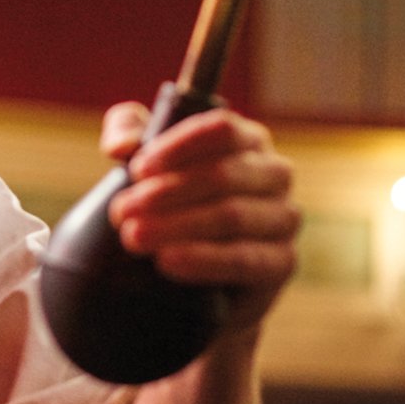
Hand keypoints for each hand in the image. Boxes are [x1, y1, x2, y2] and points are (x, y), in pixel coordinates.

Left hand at [100, 102, 300, 331]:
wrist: (193, 273)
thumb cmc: (169, 200)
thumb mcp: (146, 159)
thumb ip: (127, 132)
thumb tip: (121, 146)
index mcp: (248, 140)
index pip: (223, 130)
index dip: (179, 146)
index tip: (136, 169)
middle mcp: (274, 174)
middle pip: (224, 174)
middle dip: (167, 192)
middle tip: (121, 211)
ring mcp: (283, 218)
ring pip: (233, 216)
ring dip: (178, 226)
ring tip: (134, 237)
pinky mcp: (281, 262)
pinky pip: (245, 259)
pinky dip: (204, 259)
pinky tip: (168, 261)